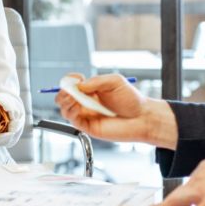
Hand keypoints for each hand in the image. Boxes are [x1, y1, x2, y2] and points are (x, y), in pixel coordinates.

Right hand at [56, 73, 176, 147]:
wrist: (142, 117)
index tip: (75, 78)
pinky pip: (73, 121)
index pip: (72, 85)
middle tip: (70, 90)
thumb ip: (96, 81)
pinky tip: (78, 107)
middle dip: (63, 92)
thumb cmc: (131, 100)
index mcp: (91, 91)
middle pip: (64, 97)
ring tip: (74, 99)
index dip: (69, 80)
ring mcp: (87, 115)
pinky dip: (71, 112)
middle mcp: (87, 103)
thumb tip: (79, 85)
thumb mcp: (114, 81)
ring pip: (65, 109)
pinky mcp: (89, 127)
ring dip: (65, 102)